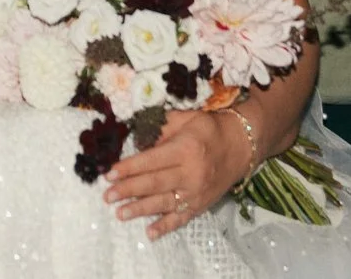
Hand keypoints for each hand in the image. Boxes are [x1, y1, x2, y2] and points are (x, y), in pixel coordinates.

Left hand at [105, 108, 257, 239]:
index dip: (129, 168)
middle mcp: (190, 173)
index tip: (109, 174)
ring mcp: (196, 192)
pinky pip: (182, 218)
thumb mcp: (186, 118)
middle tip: (108, 196)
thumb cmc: (210, 128)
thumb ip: (161, 128)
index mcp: (184, 149)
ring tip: (120, 214)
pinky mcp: (201, 204)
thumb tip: (136, 138)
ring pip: (164, 203)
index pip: (151, 161)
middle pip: (154, 184)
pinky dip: (166, 227)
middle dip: (128, 190)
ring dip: (140, 210)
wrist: (243, 145)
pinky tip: (150, 233)